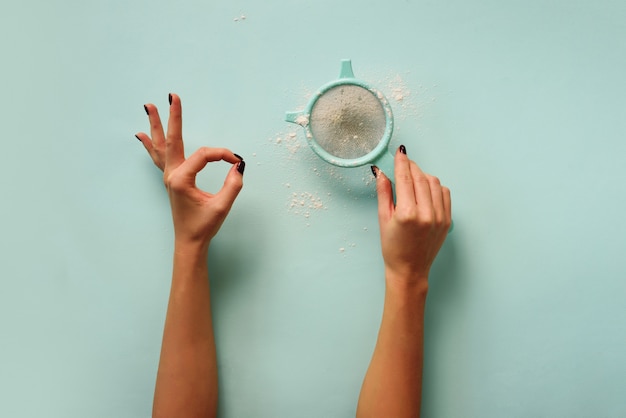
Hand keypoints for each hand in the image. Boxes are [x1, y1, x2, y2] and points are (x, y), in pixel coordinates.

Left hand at [135, 93, 243, 247]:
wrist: (189, 242)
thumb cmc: (204, 226)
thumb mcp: (222, 206)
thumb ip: (233, 184)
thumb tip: (238, 165)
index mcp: (182, 179)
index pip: (204, 156)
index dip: (221, 155)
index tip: (235, 161)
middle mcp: (172, 175)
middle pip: (172, 140)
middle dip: (173, 117)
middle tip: (172, 96)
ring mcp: (169, 177)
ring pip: (161, 146)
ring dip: (155, 126)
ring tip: (149, 106)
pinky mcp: (171, 180)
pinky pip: (158, 158)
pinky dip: (150, 145)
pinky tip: (142, 135)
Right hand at [373, 145, 450, 287]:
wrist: (409, 269)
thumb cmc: (392, 247)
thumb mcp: (382, 219)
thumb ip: (384, 192)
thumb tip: (382, 171)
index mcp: (407, 213)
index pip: (405, 178)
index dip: (402, 162)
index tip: (400, 152)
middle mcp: (426, 214)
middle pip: (420, 177)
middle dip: (411, 167)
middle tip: (404, 163)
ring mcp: (440, 217)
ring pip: (434, 183)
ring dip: (423, 176)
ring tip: (413, 179)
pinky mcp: (447, 220)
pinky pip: (444, 193)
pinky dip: (435, 187)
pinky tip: (425, 190)